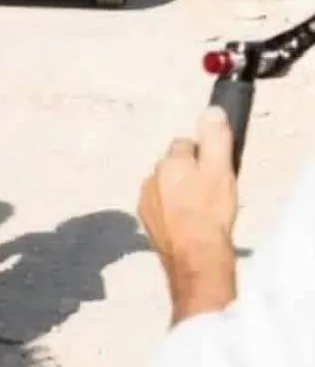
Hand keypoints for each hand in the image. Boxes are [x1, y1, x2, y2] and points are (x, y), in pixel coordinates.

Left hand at [138, 108, 238, 320]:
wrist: (194, 255)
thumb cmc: (210, 212)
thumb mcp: (221, 170)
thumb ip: (215, 138)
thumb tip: (211, 111)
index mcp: (170, 161)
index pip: (185, 144)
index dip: (202, 154)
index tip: (214, 169)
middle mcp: (151, 176)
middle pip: (173, 165)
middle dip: (188, 173)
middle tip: (209, 191)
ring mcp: (145, 199)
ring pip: (165, 186)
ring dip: (178, 193)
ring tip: (199, 211)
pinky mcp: (146, 220)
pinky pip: (160, 207)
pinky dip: (171, 211)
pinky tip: (186, 224)